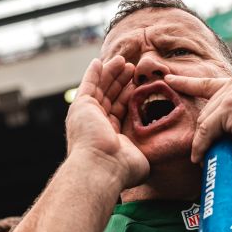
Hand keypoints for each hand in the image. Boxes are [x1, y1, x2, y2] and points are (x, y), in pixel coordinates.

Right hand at [65, 55, 148, 189]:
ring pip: (100, 88)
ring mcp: (87, 115)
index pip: (117, 111)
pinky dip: (93, 73)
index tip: (135, 86)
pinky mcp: (82, 106)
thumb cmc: (120, 170)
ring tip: (123, 60)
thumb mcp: (138, 158)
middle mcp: (94, 124)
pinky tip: (99, 61)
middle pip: (109, 97)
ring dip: (110, 74)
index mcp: (106, 136)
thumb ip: (142, 153)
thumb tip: (149, 161)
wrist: (101, 168)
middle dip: (119, 82)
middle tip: (130, 68)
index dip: (126, 97)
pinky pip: (88, 85)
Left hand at [164, 72, 231, 163]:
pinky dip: (201, 147)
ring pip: (205, 122)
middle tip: (206, 152)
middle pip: (206, 111)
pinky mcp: (229, 108)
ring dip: (203, 142)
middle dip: (204, 133)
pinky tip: (200, 158)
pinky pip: (206, 132)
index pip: (210, 83)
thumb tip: (228, 139)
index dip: (187, 82)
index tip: (170, 79)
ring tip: (206, 158)